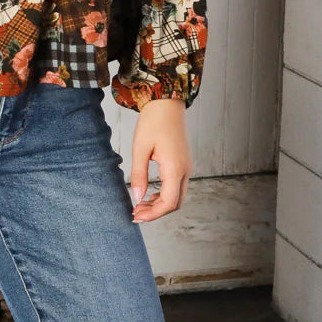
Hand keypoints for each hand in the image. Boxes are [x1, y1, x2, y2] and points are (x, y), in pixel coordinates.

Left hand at [128, 98, 191, 222]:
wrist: (166, 104)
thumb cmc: (153, 122)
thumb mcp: (140, 149)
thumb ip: (139, 175)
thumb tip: (138, 198)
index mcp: (175, 168)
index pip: (168, 202)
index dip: (153, 214)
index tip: (136, 217)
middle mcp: (185, 170)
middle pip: (175, 203)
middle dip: (156, 212)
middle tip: (136, 214)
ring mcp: (186, 167)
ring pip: (177, 196)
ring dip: (160, 204)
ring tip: (139, 205)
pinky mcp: (183, 164)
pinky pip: (177, 186)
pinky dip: (164, 195)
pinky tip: (149, 194)